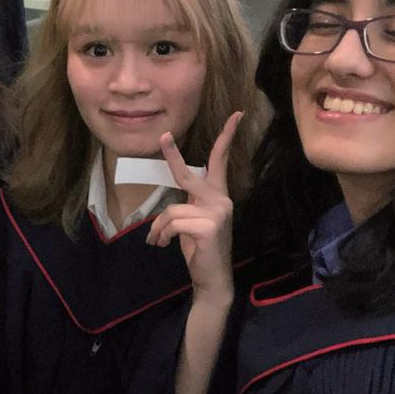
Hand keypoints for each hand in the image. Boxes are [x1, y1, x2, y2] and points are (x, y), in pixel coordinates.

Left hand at [146, 111, 242, 301]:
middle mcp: (221, 200)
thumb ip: (188, 203)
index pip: (221, 161)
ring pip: (171, 209)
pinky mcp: (208, 226)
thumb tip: (170, 202)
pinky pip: (172, 223)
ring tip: (159, 241)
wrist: (212, 278)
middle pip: (188, 175)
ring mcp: (217, 212)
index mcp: (218, 195)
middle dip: (173, 155)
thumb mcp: (193, 221)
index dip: (227, 137)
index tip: (236, 115)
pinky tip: (163, 245)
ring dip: (159, 227)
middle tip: (163, 136)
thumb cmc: (200, 248)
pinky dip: (161, 235)